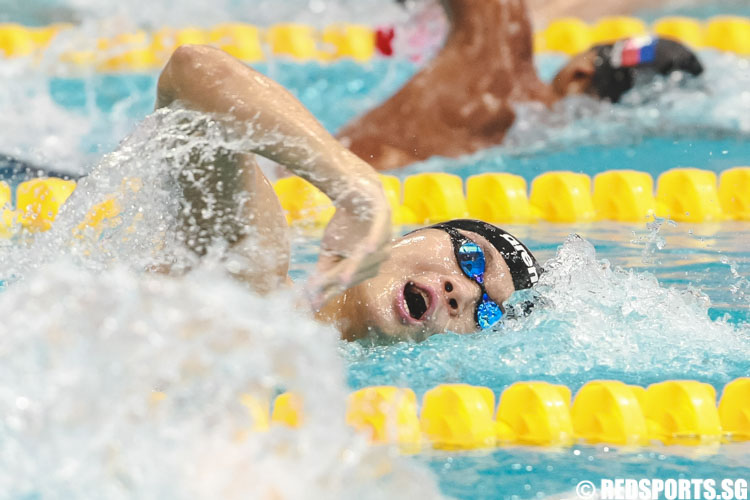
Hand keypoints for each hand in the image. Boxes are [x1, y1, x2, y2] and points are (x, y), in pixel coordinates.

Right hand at [305, 176, 391, 309]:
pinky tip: (368, 249)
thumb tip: (309, 293)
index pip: (347, 281)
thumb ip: (324, 270)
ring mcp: (384, 236)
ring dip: (355, 267)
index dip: (330, 292)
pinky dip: (375, 240)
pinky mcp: (384, 217)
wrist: (356, 191)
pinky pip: (380, 232)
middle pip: (356, 272)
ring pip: (369, 257)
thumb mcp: (329, 249)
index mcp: (368, 265)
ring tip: (341, 279)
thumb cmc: (345, 225)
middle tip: (319, 291)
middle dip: (337, 281)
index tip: (313, 304)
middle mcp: (379, 255)